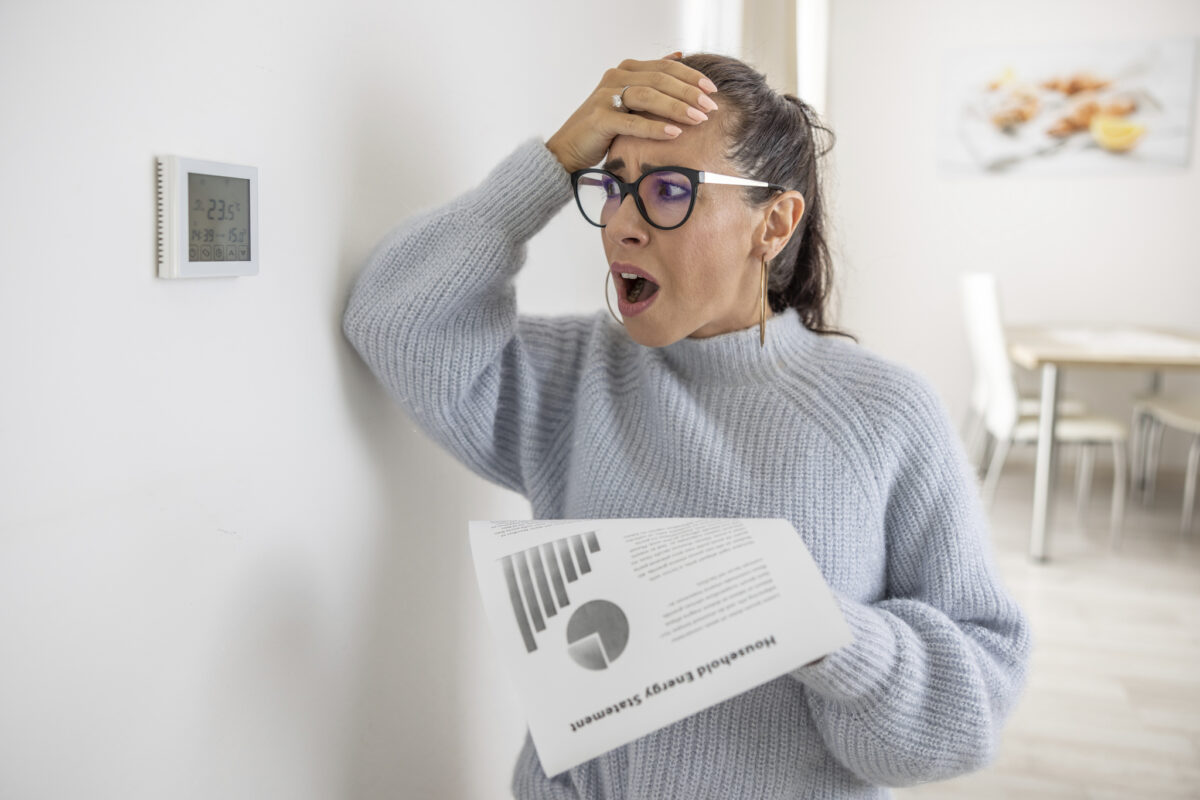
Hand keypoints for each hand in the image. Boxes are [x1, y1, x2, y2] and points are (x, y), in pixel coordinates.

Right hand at [545, 53, 720, 173]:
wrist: (568, 149)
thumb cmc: (603, 128)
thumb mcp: (629, 99)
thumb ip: (651, 80)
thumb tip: (679, 55)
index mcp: (626, 69)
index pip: (666, 67)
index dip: (691, 76)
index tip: (712, 89)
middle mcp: (615, 77)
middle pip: (660, 79)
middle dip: (690, 93)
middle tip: (711, 106)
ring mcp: (605, 96)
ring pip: (649, 96)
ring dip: (677, 107)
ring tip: (699, 119)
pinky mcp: (599, 118)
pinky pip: (633, 121)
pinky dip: (655, 127)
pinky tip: (675, 133)